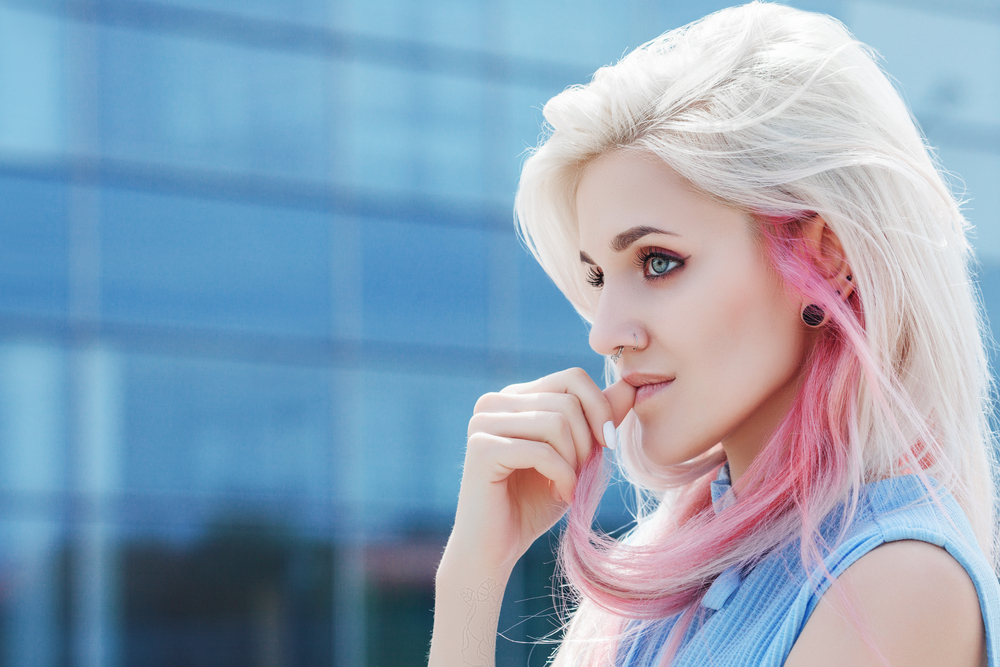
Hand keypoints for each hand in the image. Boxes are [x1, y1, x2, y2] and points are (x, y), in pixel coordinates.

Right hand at [448, 368, 635, 574]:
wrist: (496, 548)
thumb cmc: (534, 502)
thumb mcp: (576, 455)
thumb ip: (597, 419)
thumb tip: (630, 384)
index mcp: (515, 396)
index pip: (572, 378)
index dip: (599, 409)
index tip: (606, 446)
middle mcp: (494, 402)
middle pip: (568, 401)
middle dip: (587, 443)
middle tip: (582, 475)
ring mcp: (484, 423)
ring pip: (558, 423)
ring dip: (575, 462)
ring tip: (569, 486)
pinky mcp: (482, 449)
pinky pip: (542, 452)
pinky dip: (563, 477)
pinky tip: (560, 495)